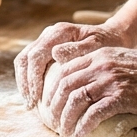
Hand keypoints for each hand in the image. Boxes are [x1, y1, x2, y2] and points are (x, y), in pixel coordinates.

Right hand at [14, 22, 129, 107]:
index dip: (33, 79)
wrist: (112, 37)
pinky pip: (31, 65)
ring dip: (24, 83)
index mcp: (59, 32)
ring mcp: (47, 41)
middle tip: (30, 104)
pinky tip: (35, 96)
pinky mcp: (47, 50)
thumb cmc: (108, 44)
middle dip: (25, 83)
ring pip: (24, 61)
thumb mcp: (97, 47)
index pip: (36, 56)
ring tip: (30, 103)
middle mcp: (49, 34)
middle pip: (25, 58)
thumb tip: (55, 54)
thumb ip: (78, 50)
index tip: (37, 99)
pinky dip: (29, 80)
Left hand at [45, 47, 136, 136]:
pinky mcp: (121, 97)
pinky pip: (94, 113)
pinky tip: (81, 133)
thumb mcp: (119, 60)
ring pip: (75, 100)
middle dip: (55, 106)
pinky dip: (84, 125)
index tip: (51, 104)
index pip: (64, 71)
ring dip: (66, 118)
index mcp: (98, 55)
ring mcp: (110, 81)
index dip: (53, 90)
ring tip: (65, 131)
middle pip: (65, 85)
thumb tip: (80, 82)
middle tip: (54, 121)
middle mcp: (100, 66)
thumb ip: (99, 66)